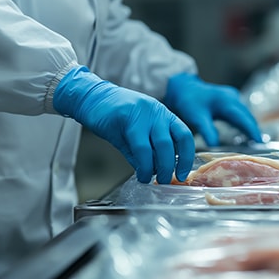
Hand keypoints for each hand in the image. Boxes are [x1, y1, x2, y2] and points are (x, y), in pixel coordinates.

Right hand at [53, 66, 193, 183]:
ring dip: (156, 168)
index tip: (182, 174)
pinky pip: (139, 146)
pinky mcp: (125, 117)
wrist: (91, 97)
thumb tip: (156, 172)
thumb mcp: (138, 132)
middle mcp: (157, 112)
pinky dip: (142, 164)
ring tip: (151, 178)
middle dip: (170, 167)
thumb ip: (148, 150)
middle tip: (164, 180)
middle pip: (171, 144)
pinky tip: (140, 173)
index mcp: (164, 115)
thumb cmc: (115, 116)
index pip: (184, 136)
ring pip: (158, 146)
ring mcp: (142, 114)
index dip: (187, 157)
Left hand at [164, 73, 262, 145]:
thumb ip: (207, 131)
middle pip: (248, 117)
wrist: (183, 88)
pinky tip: (244, 135)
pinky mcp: (231, 100)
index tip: (260, 143)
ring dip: (250, 128)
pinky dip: (244, 124)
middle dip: (254, 131)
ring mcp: (233, 97)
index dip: (252, 131)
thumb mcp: (197, 117)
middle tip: (261, 148)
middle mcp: (233, 98)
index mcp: (226, 101)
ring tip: (255, 144)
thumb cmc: (189, 102)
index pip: (243, 119)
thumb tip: (214, 147)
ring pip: (245, 115)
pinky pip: (241, 113)